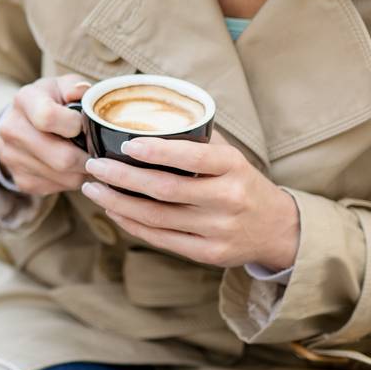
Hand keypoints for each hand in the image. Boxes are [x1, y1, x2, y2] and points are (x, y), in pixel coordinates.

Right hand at [0, 74, 92, 195]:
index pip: (48, 117)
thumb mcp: (62, 86)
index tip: (82, 124)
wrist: (20, 123)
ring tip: (84, 157)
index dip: (75, 124)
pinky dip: (71, 180)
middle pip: (61, 157)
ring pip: (64, 177)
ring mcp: (13, 158)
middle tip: (96, 150)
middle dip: (87, 157)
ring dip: (82, 171)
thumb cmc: (50, 102)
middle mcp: (12, 129)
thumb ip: (76, 86)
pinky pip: (57, 189)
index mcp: (24, 100)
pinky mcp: (21, 180)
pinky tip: (70, 167)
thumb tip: (82, 91)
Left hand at [79, 132, 299, 270]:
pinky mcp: (209, 254)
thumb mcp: (230, 156)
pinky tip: (113, 210)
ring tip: (93, 189)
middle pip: (165, 190)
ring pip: (157, 217)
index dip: (157, 151)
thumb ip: (195, 139)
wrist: (277, 229)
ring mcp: (218, 230)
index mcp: (233, 167)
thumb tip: (147, 115)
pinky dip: (132, 224)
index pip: (192, 157)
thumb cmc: (241, 182)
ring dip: (118, 203)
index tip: (126, 144)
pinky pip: (162, 239)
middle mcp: (228, 199)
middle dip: (122, 177)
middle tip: (94, 165)